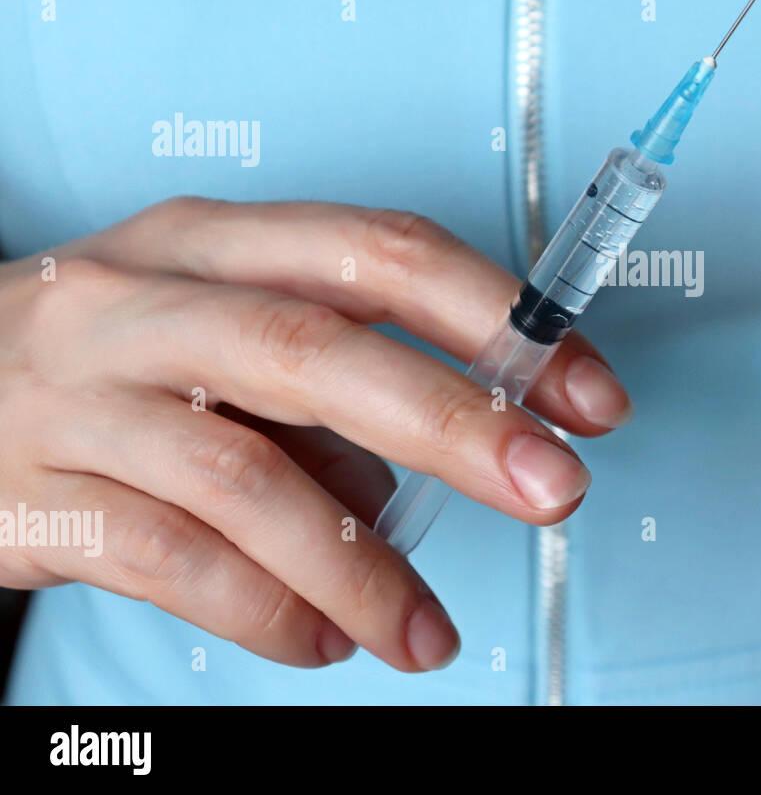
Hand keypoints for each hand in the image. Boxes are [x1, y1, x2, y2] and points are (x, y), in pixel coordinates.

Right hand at [0, 198, 632, 670]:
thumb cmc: (112, 362)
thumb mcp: (218, 331)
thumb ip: (328, 385)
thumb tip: (437, 460)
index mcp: (217, 240)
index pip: (381, 253)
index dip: (497, 318)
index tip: (586, 391)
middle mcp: (145, 301)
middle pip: (320, 350)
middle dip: (455, 424)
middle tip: (554, 490)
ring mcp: (79, 396)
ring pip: (245, 476)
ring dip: (362, 566)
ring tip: (427, 632)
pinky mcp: (32, 496)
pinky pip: (166, 561)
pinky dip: (265, 610)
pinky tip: (323, 640)